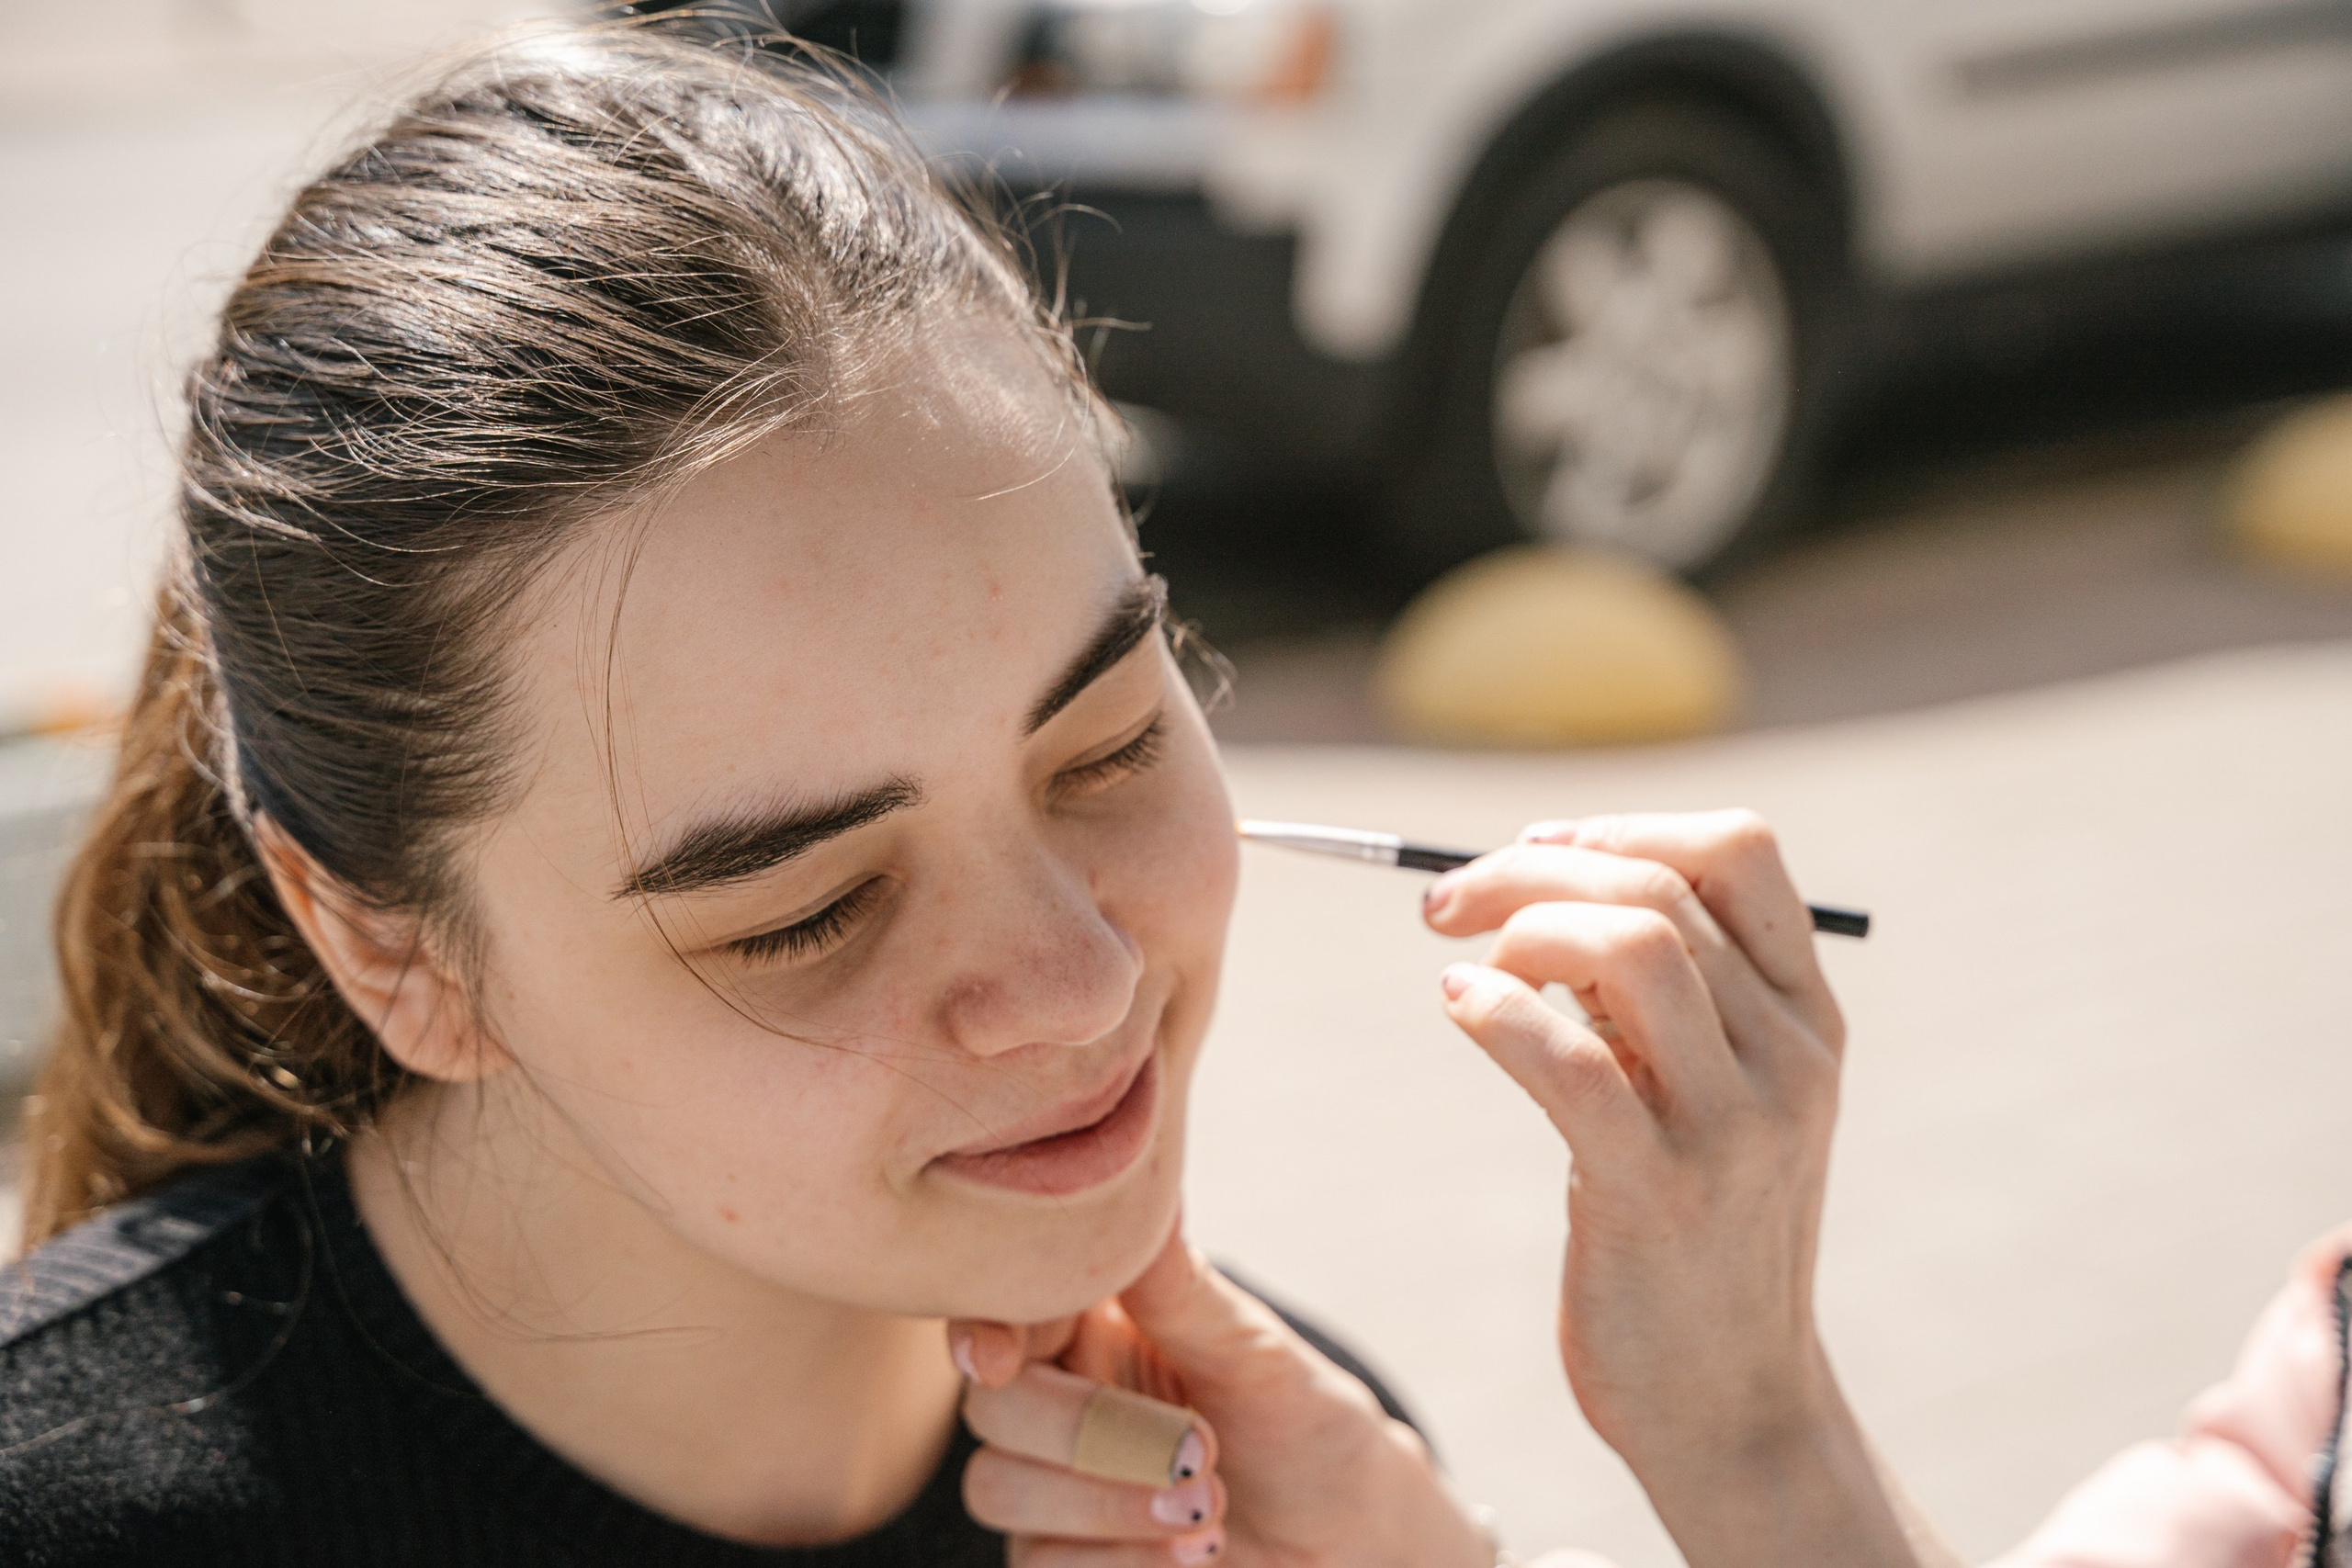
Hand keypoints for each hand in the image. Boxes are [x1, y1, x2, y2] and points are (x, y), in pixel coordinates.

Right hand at [949, 1222, 1493, 1567]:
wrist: (1352, 1534)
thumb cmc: (1307, 1424)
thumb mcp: (1254, 1351)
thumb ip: (1179, 1289)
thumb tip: (1149, 1192)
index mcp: (1091, 1326)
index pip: (1002, 1315)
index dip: (985, 1332)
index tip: (1000, 1359)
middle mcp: (1059, 1400)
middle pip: (992, 1411)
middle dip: (1083, 1436)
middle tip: (1198, 1452)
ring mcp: (1053, 1487)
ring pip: (998, 1491)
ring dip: (1104, 1505)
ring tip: (1209, 1509)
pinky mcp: (1065, 1559)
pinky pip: (1037, 1564)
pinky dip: (1114, 1562)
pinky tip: (1195, 1554)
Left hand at [1426, 812, 1923, 1566]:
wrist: (1732, 1404)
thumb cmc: (1694, 1233)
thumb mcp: (1714, 1099)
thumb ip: (1663, 1001)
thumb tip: (1543, 888)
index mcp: (1809, 1018)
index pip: (1739, 852)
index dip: (1623, 826)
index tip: (1537, 850)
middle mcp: (1789, 1056)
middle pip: (1660, 887)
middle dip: (1530, 869)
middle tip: (1445, 903)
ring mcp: (1732, 1125)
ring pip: (1628, 948)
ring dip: (1519, 928)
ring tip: (1459, 961)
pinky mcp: (1657, 1192)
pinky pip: (1569, 1059)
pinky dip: (1495, 1008)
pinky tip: (1457, 1005)